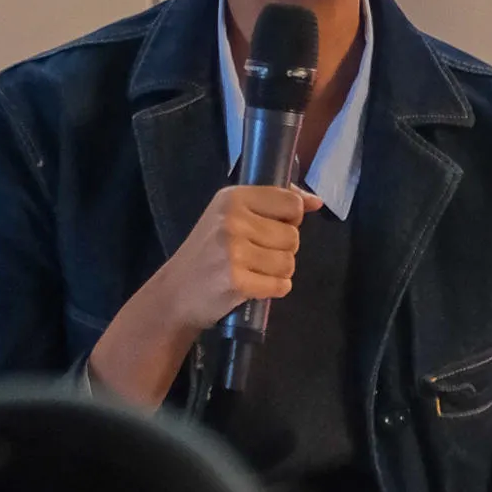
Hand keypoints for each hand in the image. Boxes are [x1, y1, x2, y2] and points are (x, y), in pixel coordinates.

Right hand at [158, 182, 317, 335]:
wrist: (174, 293)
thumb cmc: (206, 252)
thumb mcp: (230, 215)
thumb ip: (274, 203)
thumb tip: (316, 201)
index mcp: (233, 198)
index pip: (291, 203)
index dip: (289, 220)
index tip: (269, 228)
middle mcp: (233, 221)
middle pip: (292, 236)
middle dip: (282, 250)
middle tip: (255, 255)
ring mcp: (233, 252)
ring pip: (289, 262)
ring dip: (278, 272)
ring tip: (254, 270)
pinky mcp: (237, 282)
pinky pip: (281, 285)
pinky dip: (274, 289)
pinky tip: (254, 285)